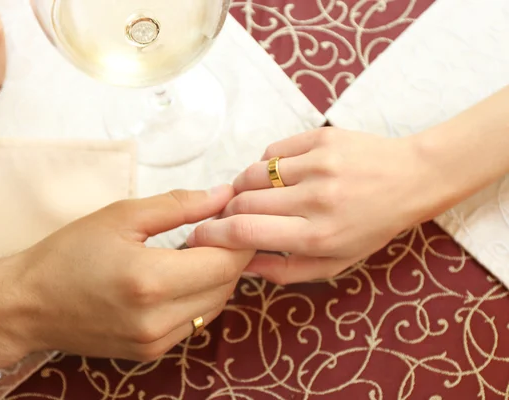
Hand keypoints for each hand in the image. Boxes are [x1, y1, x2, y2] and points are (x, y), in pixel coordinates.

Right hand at [0, 185, 253, 367]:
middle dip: (231, 256)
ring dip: (216, 277)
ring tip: (198, 251)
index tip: (237, 218)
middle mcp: (158, 320)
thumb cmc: (69, 253)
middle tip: (218, 230)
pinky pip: (194, 322)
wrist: (27, 305)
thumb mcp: (121, 216)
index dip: (240, 239)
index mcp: (151, 281)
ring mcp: (155, 342)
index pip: (225, 263)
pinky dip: (199, 298)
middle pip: (225, 286)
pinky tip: (180, 278)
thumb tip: (223, 195)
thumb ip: (179, 205)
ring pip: (214, 306)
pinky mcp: (150, 353)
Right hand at [187, 128, 432, 284]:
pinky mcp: (321, 136)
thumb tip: (240, 266)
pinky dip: (266, 166)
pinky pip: (272, 151)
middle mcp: (316, 198)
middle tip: (230, 216)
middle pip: (242, 200)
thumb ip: (284, 270)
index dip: (212, 235)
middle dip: (226, 211)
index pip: (245, 233)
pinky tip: (280, 175)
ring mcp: (318, 163)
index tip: (198, 235)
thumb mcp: (334, 263)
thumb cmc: (372, 227)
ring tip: (254, 195)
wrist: (412, 179)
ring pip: (252, 172)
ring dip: (243, 187)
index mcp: (318, 235)